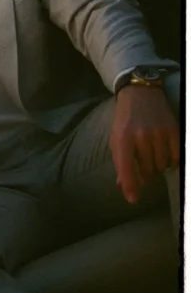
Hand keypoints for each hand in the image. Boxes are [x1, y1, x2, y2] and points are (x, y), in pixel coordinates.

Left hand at [110, 85, 178, 203]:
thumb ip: (120, 161)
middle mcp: (141, 136)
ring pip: (161, 166)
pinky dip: (171, 160)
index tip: (132, 199)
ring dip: (157, 166)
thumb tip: (123, 186)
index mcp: (123, 138)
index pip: (126, 168)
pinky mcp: (173, 130)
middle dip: (144, 172)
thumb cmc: (125, 118)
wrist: (140, 92)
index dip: (130, 186)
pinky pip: (175, 157)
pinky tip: (165, 154)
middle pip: (147, 170)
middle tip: (142, 163)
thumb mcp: (116, 137)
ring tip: (151, 155)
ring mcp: (159, 133)